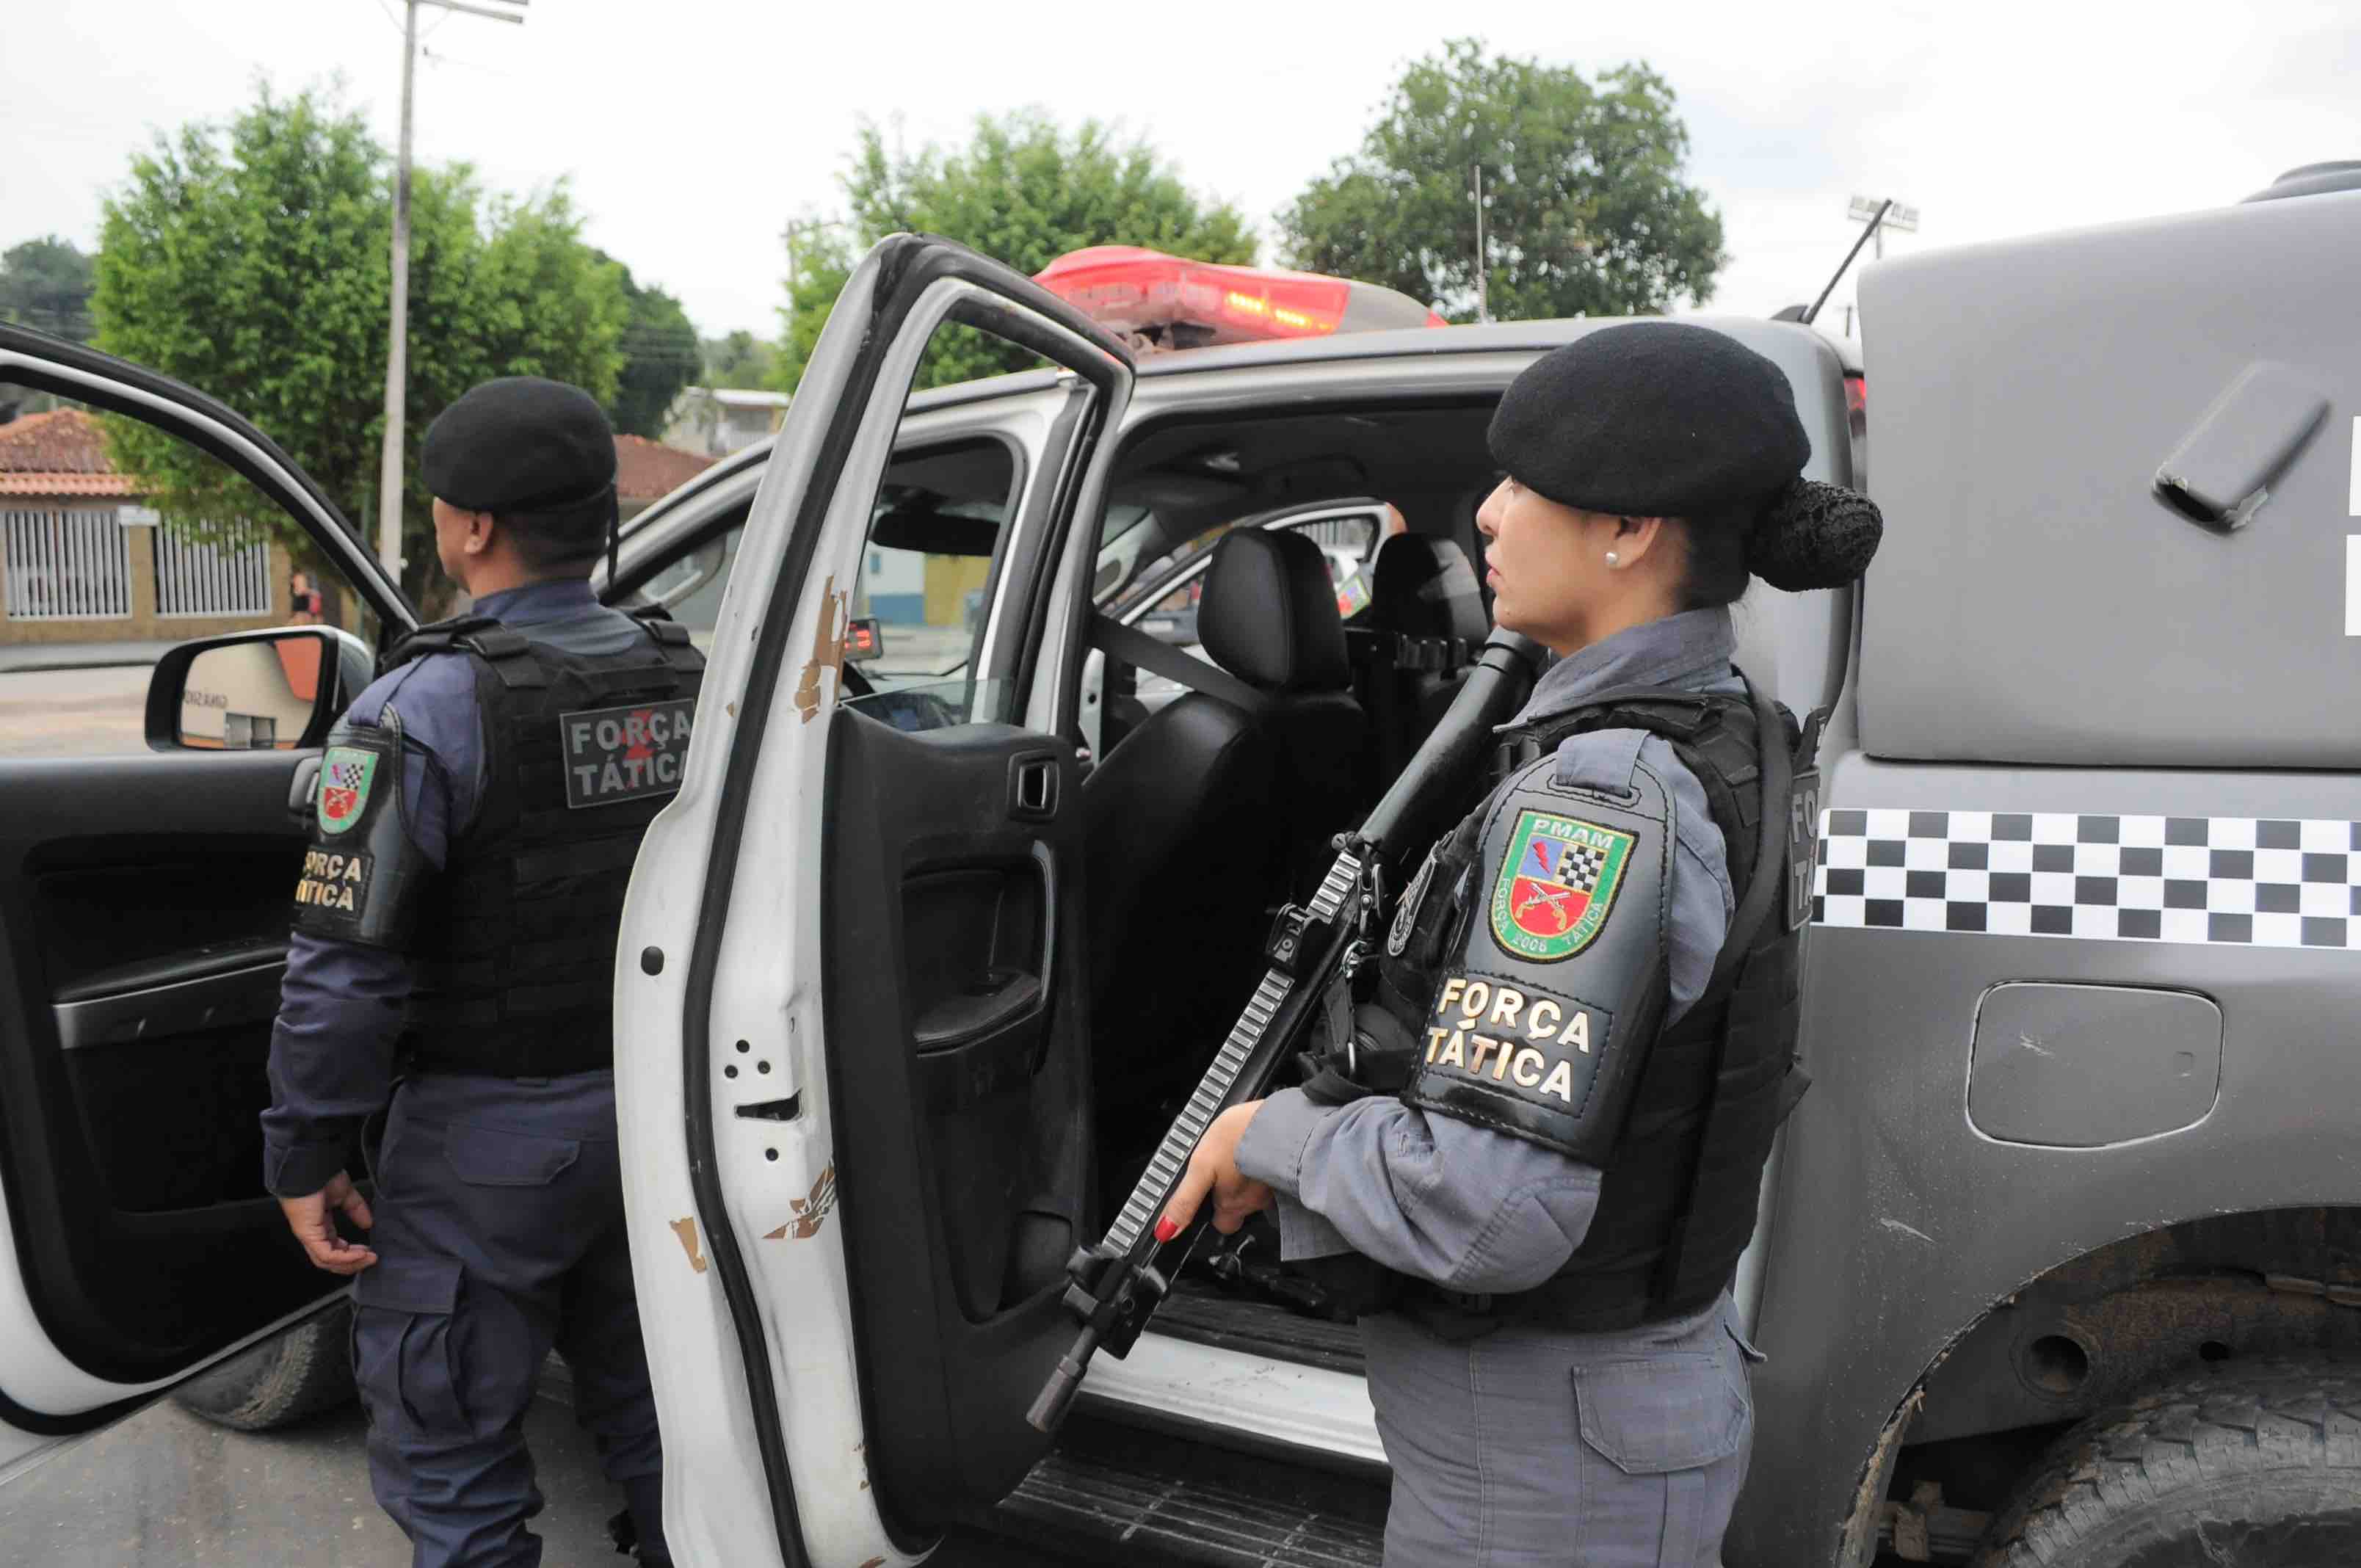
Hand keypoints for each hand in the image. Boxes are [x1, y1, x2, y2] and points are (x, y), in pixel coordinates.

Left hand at [279, 1171, 377, 1274]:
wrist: (308, 1167)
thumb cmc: (320, 1176)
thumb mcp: (345, 1194)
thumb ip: (356, 1210)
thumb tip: (369, 1224)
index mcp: (319, 1225)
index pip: (333, 1249)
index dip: (351, 1254)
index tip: (369, 1250)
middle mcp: (312, 1233)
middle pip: (330, 1261)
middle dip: (352, 1263)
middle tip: (371, 1259)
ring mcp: (308, 1235)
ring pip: (327, 1262)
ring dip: (351, 1263)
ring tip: (369, 1258)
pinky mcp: (308, 1235)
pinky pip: (326, 1254)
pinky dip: (345, 1257)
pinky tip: (360, 1253)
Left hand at [1159, 1101, 1273, 1240]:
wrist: (1281, 1118)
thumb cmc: (1239, 1138)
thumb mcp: (1201, 1167)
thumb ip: (1185, 1201)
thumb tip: (1166, 1231)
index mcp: (1232, 1205)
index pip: (1222, 1225)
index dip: (1214, 1215)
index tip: (1208, 1202)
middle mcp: (1254, 1203)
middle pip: (1240, 1210)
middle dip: (1232, 1197)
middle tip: (1223, 1172)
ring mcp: (1274, 1188)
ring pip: (1258, 1194)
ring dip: (1249, 1181)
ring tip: (1239, 1157)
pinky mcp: (1287, 1170)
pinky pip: (1275, 1179)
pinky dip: (1267, 1170)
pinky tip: (1260, 1153)